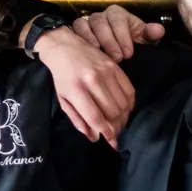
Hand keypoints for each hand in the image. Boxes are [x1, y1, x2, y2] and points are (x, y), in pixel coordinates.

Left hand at [34, 27, 136, 147]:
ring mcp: (106, 72)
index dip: (106, 133)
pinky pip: (129, 90)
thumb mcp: (63, 100)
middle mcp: (93, 81)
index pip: (96, 117)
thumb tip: (95, 137)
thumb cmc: (62, 76)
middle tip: (115, 132)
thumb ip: (78, 120)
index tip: (112, 143)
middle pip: (113, 112)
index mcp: (77, 91)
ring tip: (119, 122)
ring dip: (124, 117)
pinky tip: (125, 108)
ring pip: (123, 103)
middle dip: (116, 127)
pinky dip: (130, 103)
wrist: (65, 47)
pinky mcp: (115, 67)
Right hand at [70, 5, 166, 61]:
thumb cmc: (130, 43)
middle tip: (118, 58)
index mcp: (117, 14)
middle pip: (101, 23)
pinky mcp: (76, 31)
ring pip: (85, 25)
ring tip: (101, 57)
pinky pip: (75, 31)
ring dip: (93, 41)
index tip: (129, 53)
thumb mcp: (143, 39)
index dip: (123, 36)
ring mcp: (87, 22)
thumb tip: (159, 30)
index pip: (118, 19)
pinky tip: (87, 53)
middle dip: (110, 41)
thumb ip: (150, 34)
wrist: (117, 51)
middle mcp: (101, 16)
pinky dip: (80, 41)